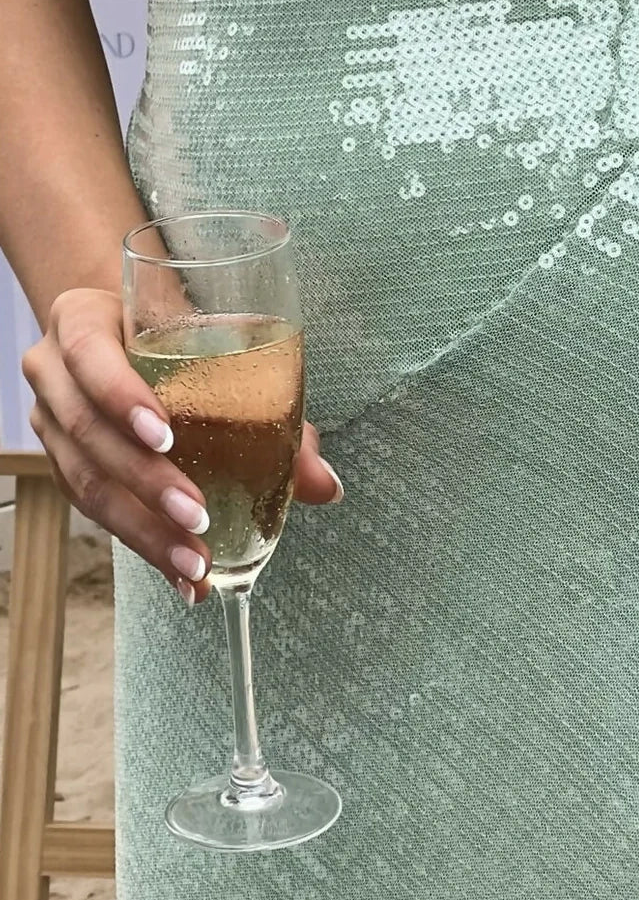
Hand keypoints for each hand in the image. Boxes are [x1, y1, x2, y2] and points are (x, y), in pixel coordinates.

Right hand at [22, 287, 341, 605]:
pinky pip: (95, 511)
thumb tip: (327, 485)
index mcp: (80, 321)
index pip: (88, 354)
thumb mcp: (216, 342)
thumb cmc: (178, 331)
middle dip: (147, 482)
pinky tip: (183, 578)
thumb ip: (273, 404)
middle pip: (88, 432)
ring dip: (145, 530)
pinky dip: (145, 545)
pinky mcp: (63, 466)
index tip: (167, 436)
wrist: (127, 330)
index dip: (122, 396)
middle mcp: (53, 373)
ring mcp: (50, 424)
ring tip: (194, 563)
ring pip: (86, 483)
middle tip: (199, 516)